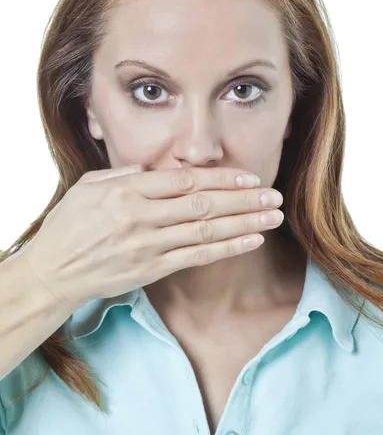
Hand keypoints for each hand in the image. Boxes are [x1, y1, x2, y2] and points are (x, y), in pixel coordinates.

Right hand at [22, 165, 283, 311]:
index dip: (221, 179)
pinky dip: (226, 248)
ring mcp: (148, 245)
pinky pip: (196, 257)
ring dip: (244, 223)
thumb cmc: (69, 224)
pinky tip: (251, 241)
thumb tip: (152, 168)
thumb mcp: (88, 186)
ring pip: (206, 230)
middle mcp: (142, 216)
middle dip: (243, 200)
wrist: (52, 271)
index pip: (185, 180)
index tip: (248, 177)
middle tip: (274, 195)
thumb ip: (123, 173)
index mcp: (127, 190)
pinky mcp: (151, 270)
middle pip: (203, 204)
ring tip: (273, 216)